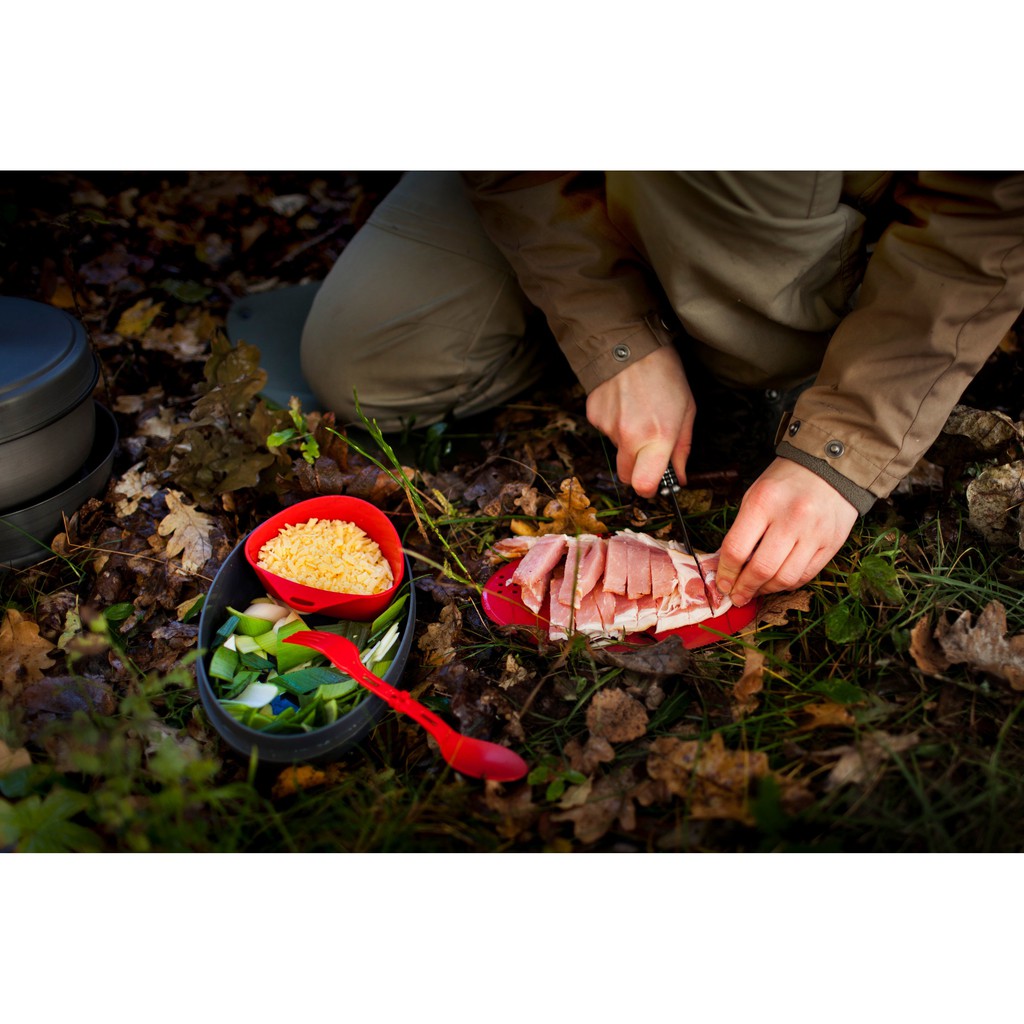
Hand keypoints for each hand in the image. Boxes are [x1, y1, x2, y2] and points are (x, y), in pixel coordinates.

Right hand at [585, 346, 695, 497]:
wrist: (631, 345)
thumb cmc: (665, 375)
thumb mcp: (686, 411)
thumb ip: (682, 449)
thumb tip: (678, 476)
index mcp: (658, 437)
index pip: (644, 485)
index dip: (649, 489)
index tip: (655, 482)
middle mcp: (630, 437)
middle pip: (626, 476)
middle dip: (638, 469)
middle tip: (649, 448)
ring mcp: (608, 428)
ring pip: (617, 451)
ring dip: (627, 440)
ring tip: (638, 412)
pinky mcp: (594, 417)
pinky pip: (606, 432)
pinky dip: (614, 423)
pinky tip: (624, 403)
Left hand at [716, 457, 858, 605]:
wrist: (829, 467)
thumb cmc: (784, 482)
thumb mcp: (755, 494)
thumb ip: (742, 529)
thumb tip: (727, 566)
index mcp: (764, 502)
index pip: (737, 548)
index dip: (725, 572)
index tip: (721, 584)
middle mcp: (791, 518)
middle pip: (762, 568)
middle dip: (744, 588)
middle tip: (737, 596)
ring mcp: (814, 533)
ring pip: (785, 578)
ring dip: (766, 590)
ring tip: (756, 590)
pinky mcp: (832, 544)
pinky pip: (806, 575)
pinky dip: (788, 584)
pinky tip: (777, 582)